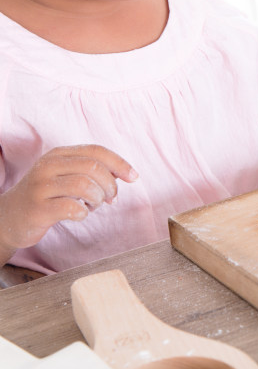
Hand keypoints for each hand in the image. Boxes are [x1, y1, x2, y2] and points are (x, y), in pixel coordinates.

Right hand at [0, 145, 137, 255]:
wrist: (8, 217)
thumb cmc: (47, 196)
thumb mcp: (67, 176)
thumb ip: (93, 171)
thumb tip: (124, 174)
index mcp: (58, 154)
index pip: (96, 151)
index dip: (120, 163)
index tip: (134, 177)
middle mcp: (48, 166)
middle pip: (94, 167)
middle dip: (110, 185)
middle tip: (110, 199)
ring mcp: (40, 186)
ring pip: (85, 185)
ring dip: (98, 199)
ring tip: (92, 206)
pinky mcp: (37, 208)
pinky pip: (73, 208)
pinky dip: (84, 213)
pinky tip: (79, 214)